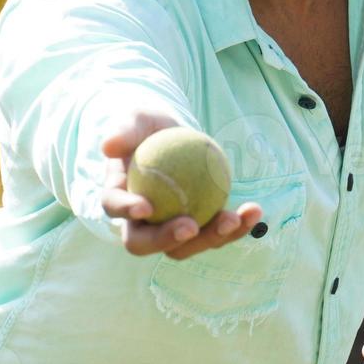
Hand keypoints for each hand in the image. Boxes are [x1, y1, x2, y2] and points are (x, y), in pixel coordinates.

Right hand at [99, 111, 262, 259]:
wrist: (174, 137)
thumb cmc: (149, 126)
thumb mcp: (138, 118)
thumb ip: (125, 129)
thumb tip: (109, 145)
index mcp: (119, 196)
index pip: (115, 208)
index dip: (127, 211)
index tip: (146, 207)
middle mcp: (140, 222)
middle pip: (146, 242)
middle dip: (168, 240)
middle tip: (191, 226)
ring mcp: (170, 228)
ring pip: (185, 245)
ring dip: (211, 237)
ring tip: (235, 218)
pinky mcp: (199, 227)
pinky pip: (215, 231)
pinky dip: (236, 225)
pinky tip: (254, 211)